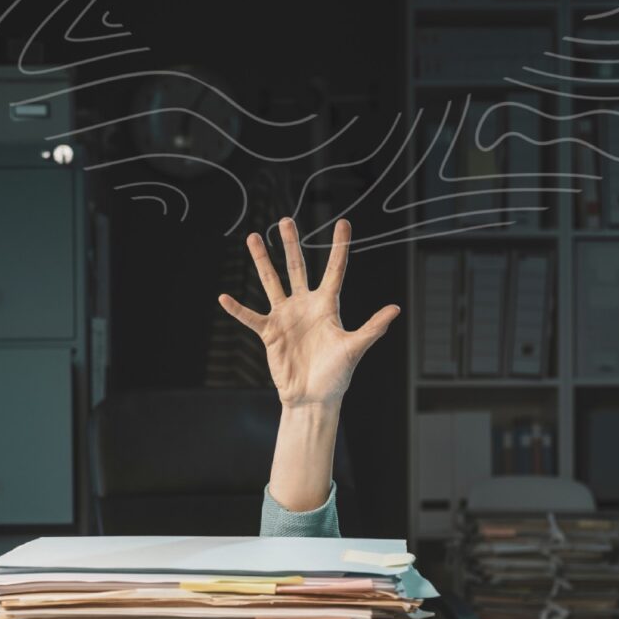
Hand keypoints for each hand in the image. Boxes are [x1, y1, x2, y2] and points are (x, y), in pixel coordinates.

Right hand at [218, 218, 399, 407]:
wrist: (314, 397)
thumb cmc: (337, 374)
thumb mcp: (354, 348)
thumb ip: (372, 328)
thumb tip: (395, 309)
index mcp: (328, 306)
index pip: (335, 270)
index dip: (339, 247)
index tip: (343, 223)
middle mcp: (305, 305)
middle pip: (297, 267)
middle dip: (291, 244)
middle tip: (285, 221)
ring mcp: (285, 317)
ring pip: (271, 282)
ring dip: (261, 261)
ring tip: (252, 238)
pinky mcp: (270, 332)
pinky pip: (250, 317)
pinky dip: (237, 309)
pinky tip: (224, 297)